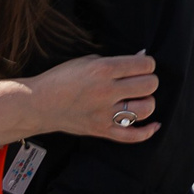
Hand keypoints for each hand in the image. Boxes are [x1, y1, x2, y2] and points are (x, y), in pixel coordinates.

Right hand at [25, 53, 159, 142]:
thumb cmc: (61, 79)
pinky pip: (131, 136)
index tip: (142, 66)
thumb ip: (116, 61)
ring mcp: (104, 114)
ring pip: (145, 109)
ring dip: (147, 102)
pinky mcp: (101, 131)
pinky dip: (147, 131)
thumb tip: (141, 57)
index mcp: (103, 70)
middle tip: (140, 82)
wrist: (39, 104)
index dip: (147, 63)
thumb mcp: (88, 61)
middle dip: (149, 81)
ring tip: (138, 99)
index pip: (144, 65)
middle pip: (149, 85)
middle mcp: (106, 91)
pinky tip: (154, 125)